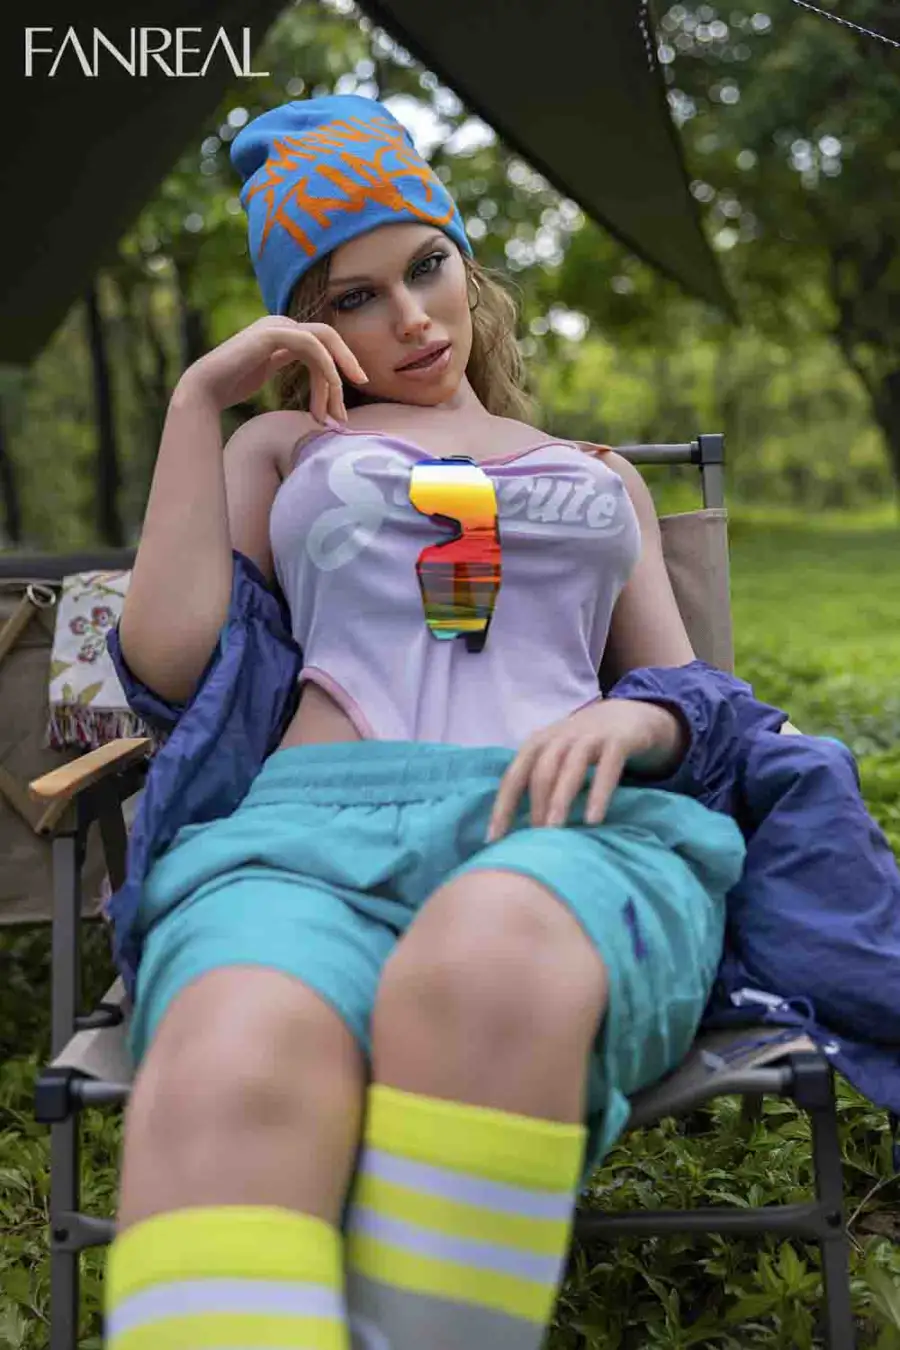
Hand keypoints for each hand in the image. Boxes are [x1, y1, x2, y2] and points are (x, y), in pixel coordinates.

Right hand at [176, 316, 367, 420]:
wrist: (204, 389)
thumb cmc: (231, 387)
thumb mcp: (267, 374)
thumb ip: (287, 368)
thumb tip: (313, 384)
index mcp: (282, 332)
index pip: (322, 348)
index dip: (336, 378)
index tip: (340, 412)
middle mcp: (281, 323)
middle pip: (329, 341)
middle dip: (345, 373)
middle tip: (347, 413)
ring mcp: (276, 325)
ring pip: (324, 344)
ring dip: (334, 383)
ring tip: (332, 417)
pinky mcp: (271, 334)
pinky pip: (311, 345)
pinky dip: (325, 370)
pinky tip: (325, 398)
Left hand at [485, 698, 686, 841]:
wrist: (631, 711)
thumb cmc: (586, 742)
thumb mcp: (558, 754)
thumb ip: (540, 778)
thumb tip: (516, 825)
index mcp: (539, 743)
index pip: (514, 776)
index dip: (502, 807)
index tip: (493, 839)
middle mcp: (560, 737)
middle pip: (540, 772)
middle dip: (534, 806)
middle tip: (534, 841)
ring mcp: (589, 737)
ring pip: (569, 768)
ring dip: (559, 800)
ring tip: (554, 831)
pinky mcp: (618, 741)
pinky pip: (607, 768)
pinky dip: (599, 794)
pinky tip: (594, 819)